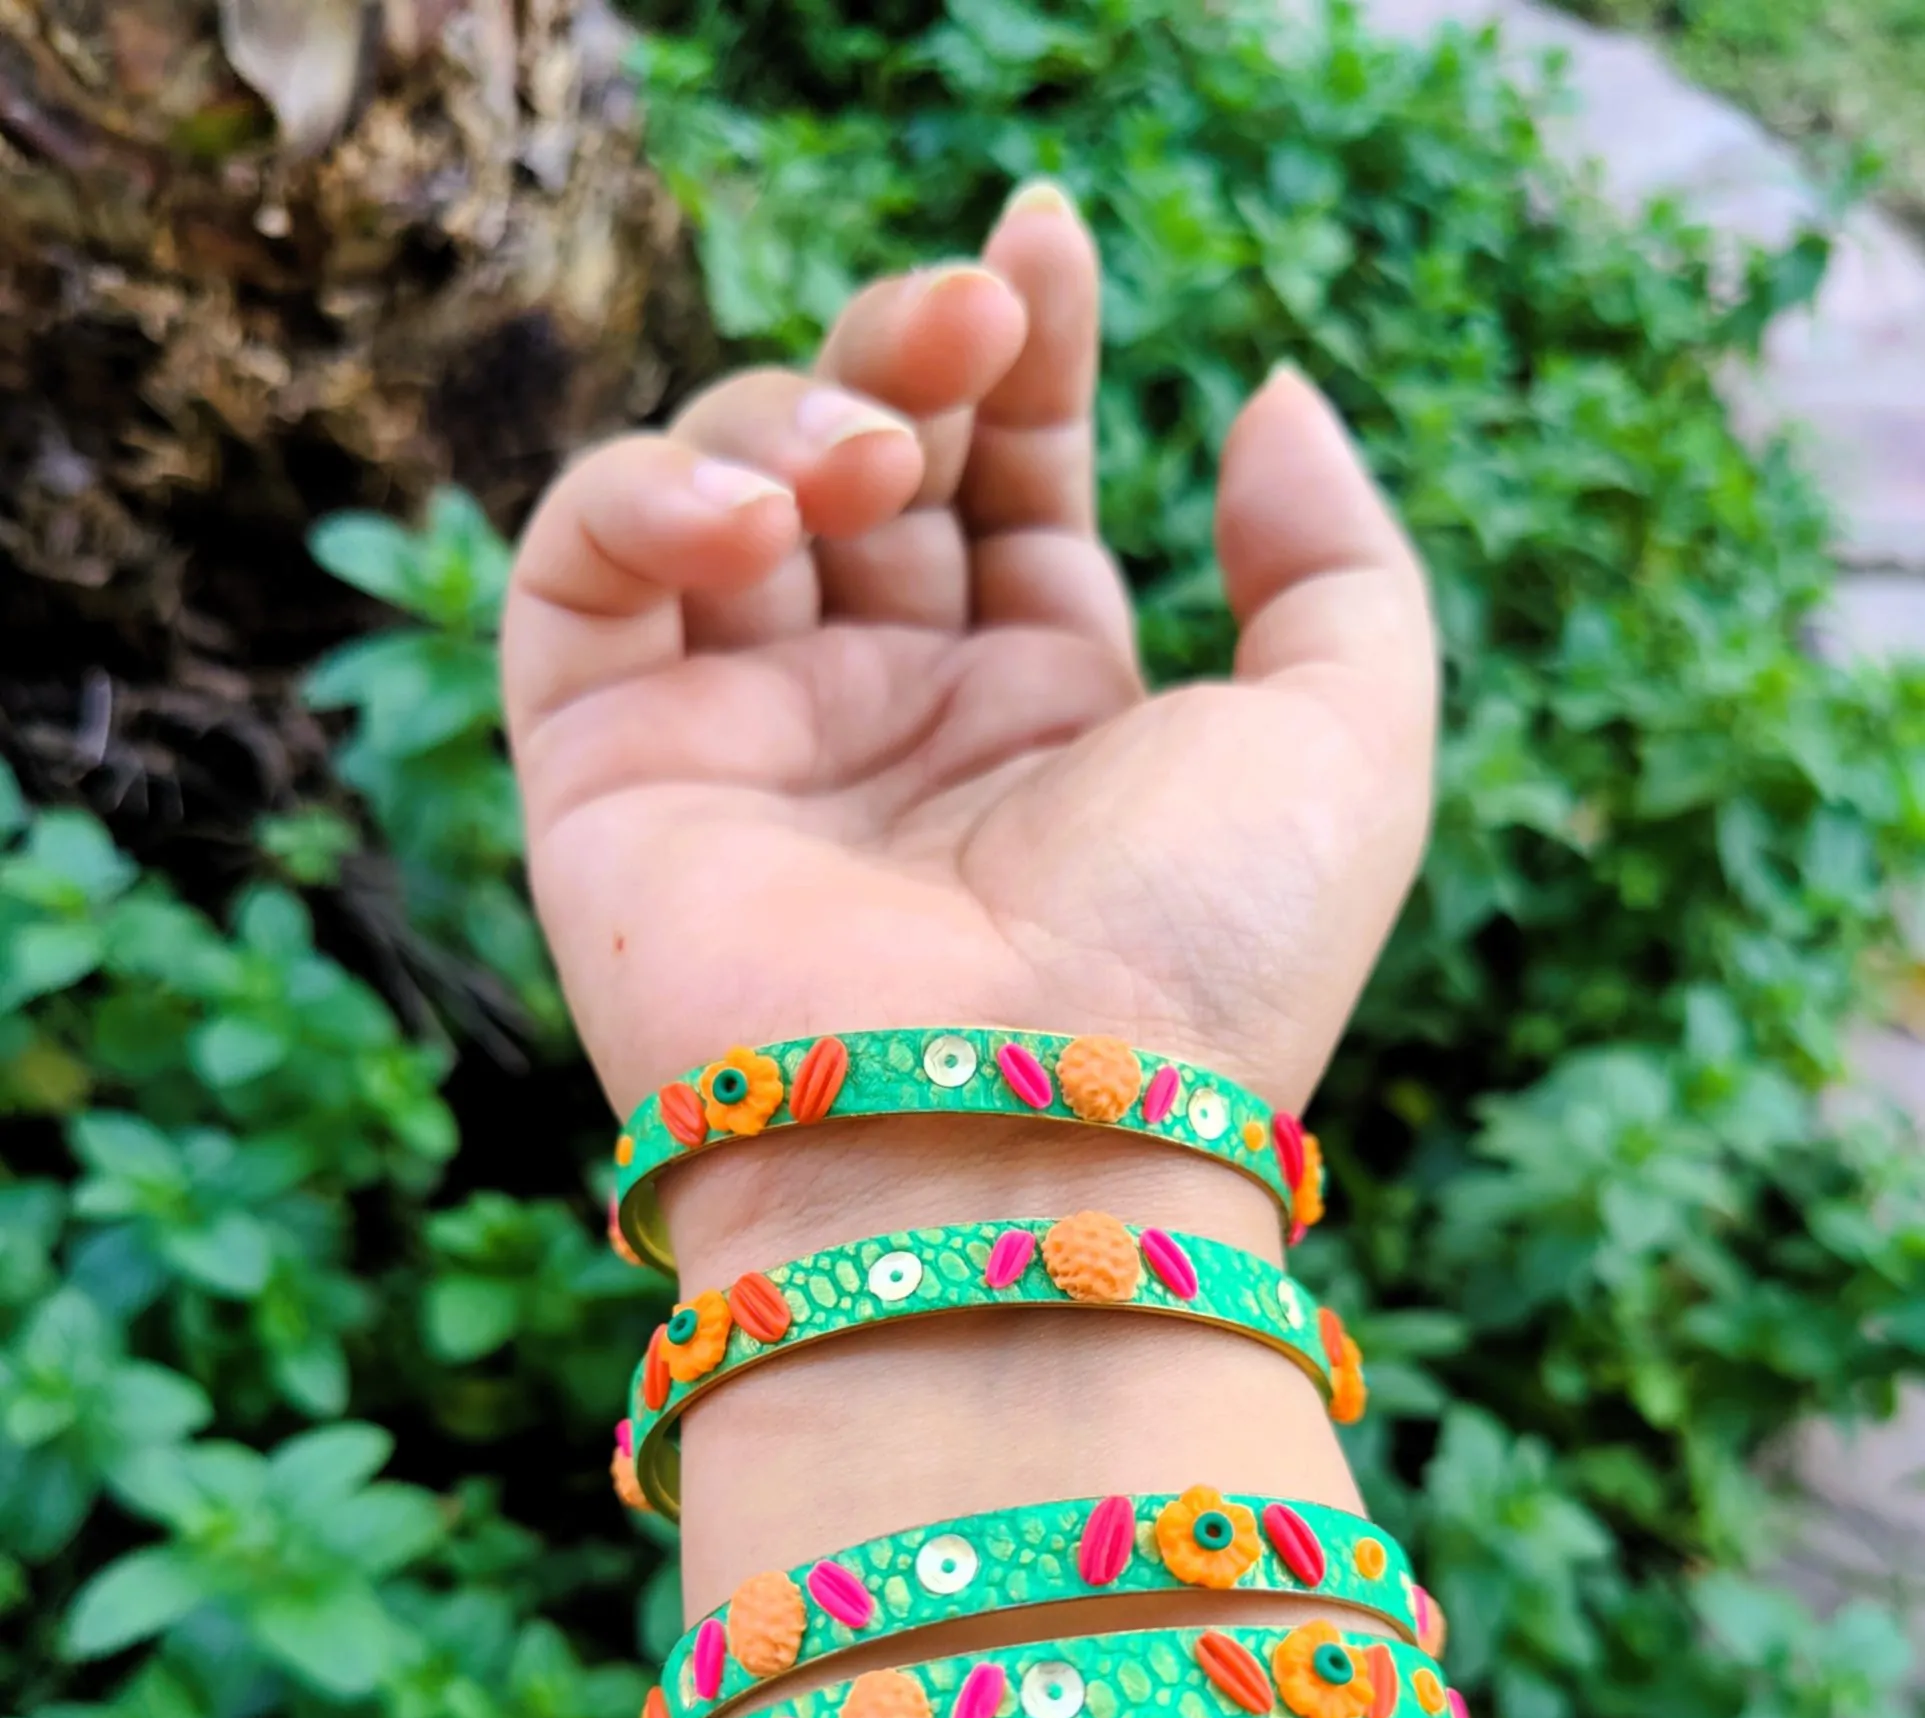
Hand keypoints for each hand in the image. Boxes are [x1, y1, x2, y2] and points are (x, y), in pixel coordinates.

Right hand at [503, 184, 1436, 1139]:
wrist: (1013, 1155)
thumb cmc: (1197, 970)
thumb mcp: (1345, 743)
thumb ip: (1336, 562)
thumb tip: (1266, 399)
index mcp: (1054, 718)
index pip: (1010, 485)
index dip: (1023, 354)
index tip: (1044, 242)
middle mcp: (895, 729)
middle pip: (867, 462)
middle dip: (911, 351)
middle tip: (968, 318)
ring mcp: (748, 752)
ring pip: (720, 494)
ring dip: (788, 416)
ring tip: (865, 468)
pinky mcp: (610, 780)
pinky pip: (579, 577)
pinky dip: (645, 496)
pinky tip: (756, 524)